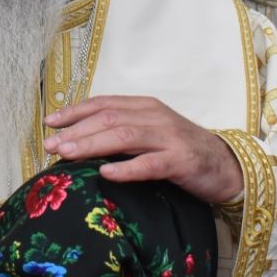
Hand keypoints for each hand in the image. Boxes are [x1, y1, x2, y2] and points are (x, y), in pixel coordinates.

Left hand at [43, 95, 243, 203]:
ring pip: (124, 136)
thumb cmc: (181, 150)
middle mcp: (155, 116)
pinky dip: (126, 168)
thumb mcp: (150, 133)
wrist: (226, 166)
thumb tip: (78, 140)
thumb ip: (122, 131)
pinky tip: (106, 174)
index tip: (50, 122)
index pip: (103, 103)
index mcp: (144, 106)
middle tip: (51, 145)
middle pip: (108, 118)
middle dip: (76, 131)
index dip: (75, 111)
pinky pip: (149, 164)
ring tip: (68, 155)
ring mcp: (169, 138)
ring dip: (92, 145)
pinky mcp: (181, 161)